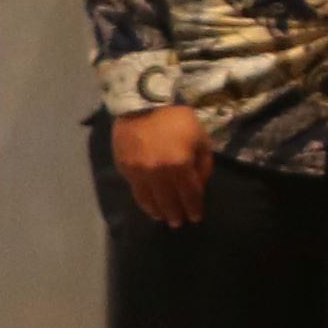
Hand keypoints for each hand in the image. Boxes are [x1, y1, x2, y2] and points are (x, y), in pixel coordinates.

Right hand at [109, 104, 213, 227]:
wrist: (143, 104)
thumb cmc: (177, 120)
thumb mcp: (200, 139)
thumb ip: (202, 164)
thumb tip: (199, 185)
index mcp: (180, 165)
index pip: (189, 194)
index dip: (194, 207)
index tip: (196, 217)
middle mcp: (158, 172)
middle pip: (169, 200)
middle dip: (176, 214)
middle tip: (179, 223)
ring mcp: (139, 171)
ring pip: (149, 199)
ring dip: (158, 211)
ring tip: (163, 218)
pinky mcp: (125, 167)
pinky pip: (135, 190)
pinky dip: (143, 200)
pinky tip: (148, 205)